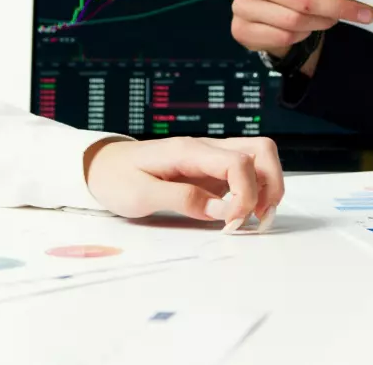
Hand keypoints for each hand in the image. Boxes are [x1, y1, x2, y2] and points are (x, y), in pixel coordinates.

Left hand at [84, 137, 284, 231]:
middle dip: (271, 185)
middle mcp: (205, 148)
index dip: (245, 195)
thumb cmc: (116, 178)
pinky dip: (254, 191)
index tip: (232, 223)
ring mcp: (210, 158)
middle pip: (261, 150)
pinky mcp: (210, 170)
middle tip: (258, 218)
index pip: (238, 163)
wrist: (101, 166)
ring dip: (267, 187)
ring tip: (255, 218)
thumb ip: (182, 200)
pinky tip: (242, 213)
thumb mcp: (140, 195)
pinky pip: (246, 172)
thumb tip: (222, 211)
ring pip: (259, 158)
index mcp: (188, 151)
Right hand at [231, 0, 372, 70]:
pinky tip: (306, 28)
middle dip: (337, 6)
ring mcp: (244, 7)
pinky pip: (284, 37)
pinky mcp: (243, 30)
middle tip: (364, 12)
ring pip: (296, 21)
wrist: (255, 11)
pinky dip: (302, 34)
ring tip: (332, 18)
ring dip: (321, 22)